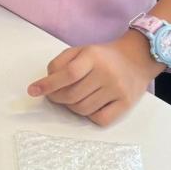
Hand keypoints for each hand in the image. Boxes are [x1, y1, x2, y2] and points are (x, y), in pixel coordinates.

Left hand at [26, 31, 160, 125]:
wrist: (138, 58)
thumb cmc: (103, 56)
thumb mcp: (81, 50)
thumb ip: (60, 62)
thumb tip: (46, 83)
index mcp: (93, 57)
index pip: (68, 74)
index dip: (48, 84)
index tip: (32, 91)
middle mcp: (106, 73)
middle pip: (72, 95)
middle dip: (56, 98)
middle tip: (53, 95)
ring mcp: (117, 90)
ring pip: (83, 109)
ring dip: (71, 107)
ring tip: (72, 98)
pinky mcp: (126, 104)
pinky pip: (100, 119)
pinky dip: (89, 116)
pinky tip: (89, 105)